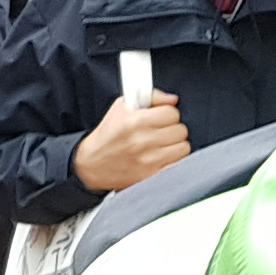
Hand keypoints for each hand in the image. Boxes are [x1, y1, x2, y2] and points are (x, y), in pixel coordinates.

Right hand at [72, 89, 189, 192]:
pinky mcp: (151, 176)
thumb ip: (150, 98)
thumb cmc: (108, 134)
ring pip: (183, 147)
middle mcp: (142, 141)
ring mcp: (148, 161)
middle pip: (180, 130)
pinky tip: (163, 157)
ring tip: (162, 144)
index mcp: (135, 122)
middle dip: (172, 128)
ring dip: (175, 145)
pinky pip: (178, 165)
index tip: (161, 117)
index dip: (167, 113)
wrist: (92, 164)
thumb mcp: (122, 108)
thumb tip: (172, 99)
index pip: (172, 113)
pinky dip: (174, 160)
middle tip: (161, 131)